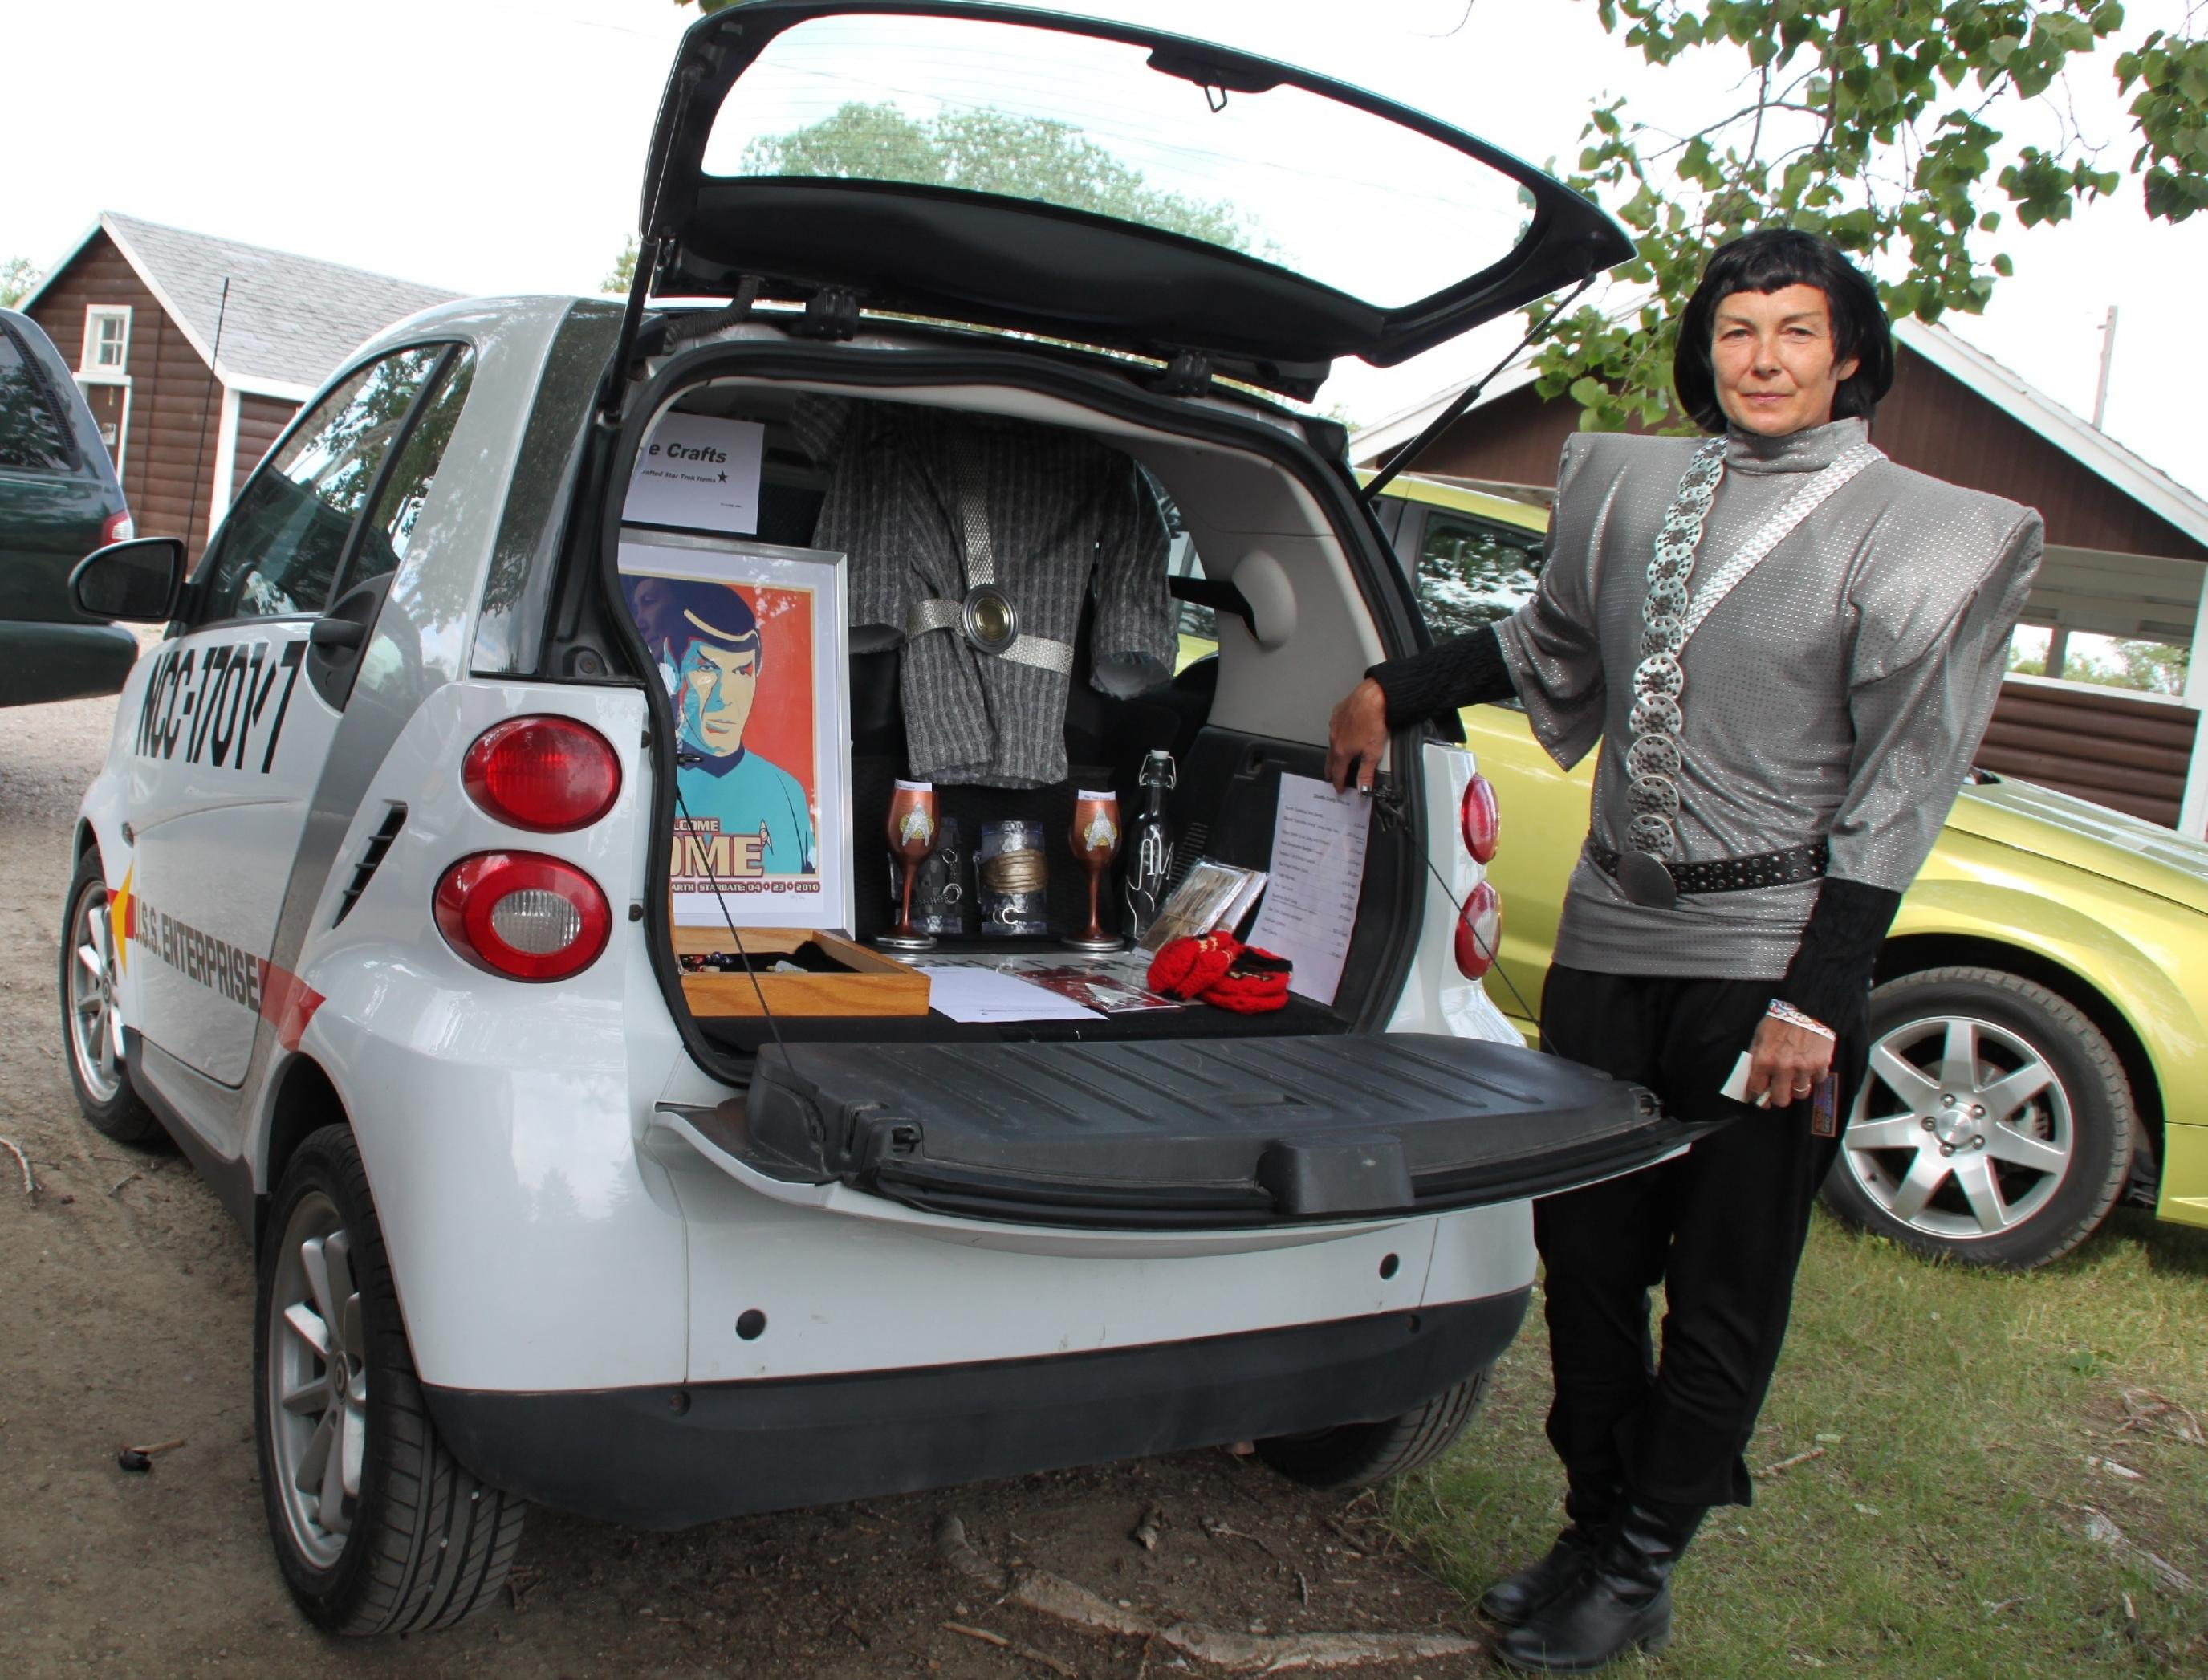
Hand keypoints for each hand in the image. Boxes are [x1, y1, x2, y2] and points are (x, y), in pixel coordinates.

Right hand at [1326, 677, 1388, 793]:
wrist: (1371, 698)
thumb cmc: (1372, 723)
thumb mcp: (1373, 753)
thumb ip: (1366, 773)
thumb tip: (1363, 790)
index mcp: (1342, 751)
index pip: (1338, 772)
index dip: (1338, 782)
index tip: (1339, 789)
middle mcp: (1334, 739)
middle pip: (1330, 758)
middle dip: (1331, 769)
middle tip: (1330, 776)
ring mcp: (1334, 724)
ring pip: (1331, 742)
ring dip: (1333, 751)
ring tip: (1335, 756)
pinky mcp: (1338, 712)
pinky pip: (1335, 726)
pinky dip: (1337, 733)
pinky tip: (1342, 732)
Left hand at [1743, 1013, 1833, 1108]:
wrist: (1808, 1008)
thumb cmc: (1780, 1020)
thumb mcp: (1760, 1035)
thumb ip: (1755, 1057)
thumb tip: (1752, 1077)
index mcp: (1764, 1060)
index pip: (1757, 1091)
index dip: (1758, 1097)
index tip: (1761, 1098)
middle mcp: (1783, 1068)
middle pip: (1781, 1100)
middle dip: (1779, 1097)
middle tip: (1780, 1091)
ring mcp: (1803, 1068)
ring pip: (1800, 1094)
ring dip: (1797, 1088)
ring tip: (1796, 1077)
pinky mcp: (1820, 1066)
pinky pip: (1817, 1081)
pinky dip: (1813, 1077)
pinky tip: (1810, 1065)